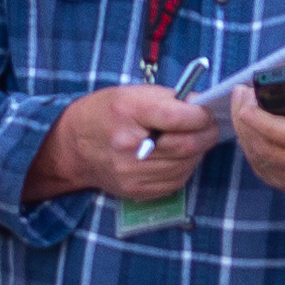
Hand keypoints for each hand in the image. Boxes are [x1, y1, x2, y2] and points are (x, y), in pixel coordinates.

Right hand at [26, 83, 215, 203]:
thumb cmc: (106, 113)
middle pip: (186, 146)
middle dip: (206, 134)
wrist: (73, 147)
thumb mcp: (132, 93)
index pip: (178, 117)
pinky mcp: (137, 191)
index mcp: (128, 113)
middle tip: (211, 126)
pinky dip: (185, 168)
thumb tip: (202, 106)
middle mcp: (129, 147)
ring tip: (195, 140)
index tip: (207, 111)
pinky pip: (176, 182)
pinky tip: (180, 157)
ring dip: (197, 152)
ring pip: (185, 166)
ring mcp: (132, 173)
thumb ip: (169, 98)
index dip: (201, 115)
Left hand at [230, 81, 284, 221]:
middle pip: (268, 146)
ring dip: (243, 130)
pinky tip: (248, 126)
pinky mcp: (282, 185)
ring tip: (242, 106)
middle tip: (240, 95)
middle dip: (246, 120)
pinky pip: (257, 164)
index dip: (264, 120)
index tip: (247, 102)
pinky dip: (248, 143)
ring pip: (258, 156)